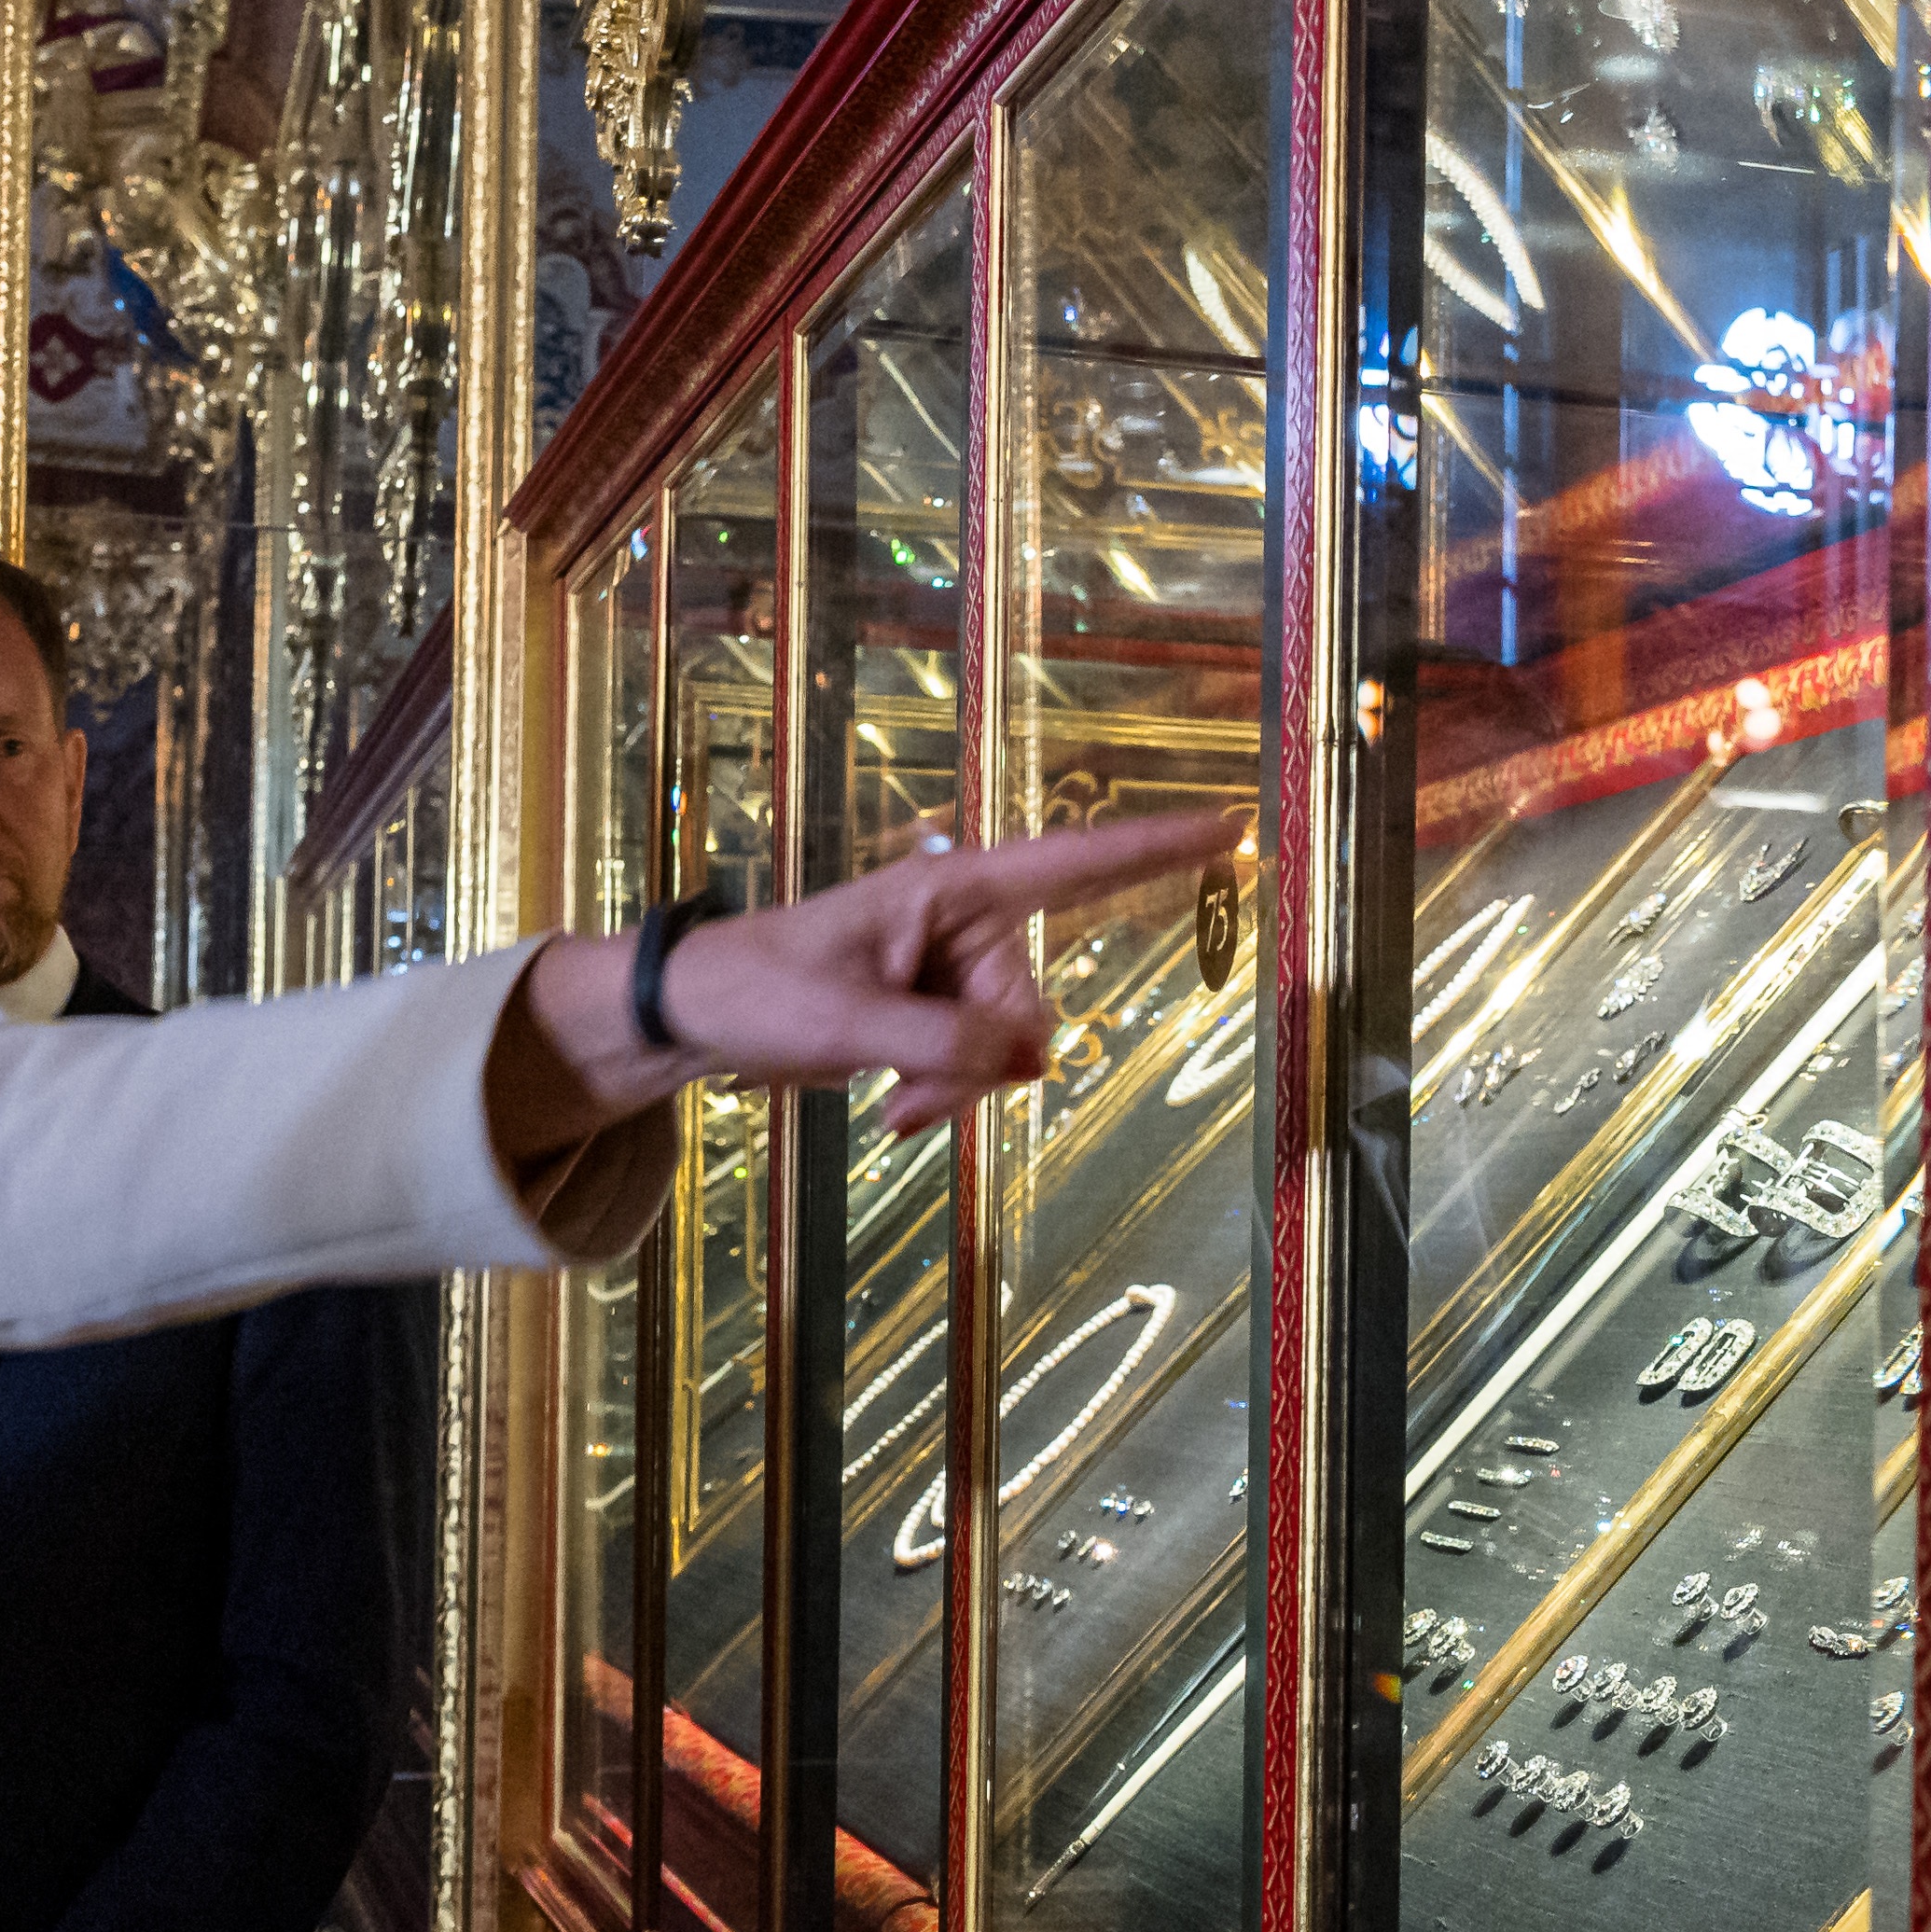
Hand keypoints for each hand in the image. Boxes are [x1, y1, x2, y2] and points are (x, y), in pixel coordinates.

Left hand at [492, 810, 1228, 1156]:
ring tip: (885, 1093)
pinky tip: (891, 1105)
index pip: (1077, 863)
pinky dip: (942, 1095)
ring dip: (953, 1088)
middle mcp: (971, 925)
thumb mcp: (847, 1018)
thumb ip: (948, 1040)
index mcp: (955, 889)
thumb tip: (1030, 1058)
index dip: (1157, 845)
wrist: (696, 1016)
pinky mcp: (944, 1015)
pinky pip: (982, 1070)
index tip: (1234, 827)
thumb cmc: (757, 987)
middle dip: (977, 1064)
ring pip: (1010, 1053)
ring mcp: (959, 974)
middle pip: (1033, 1009)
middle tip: (901, 1089)